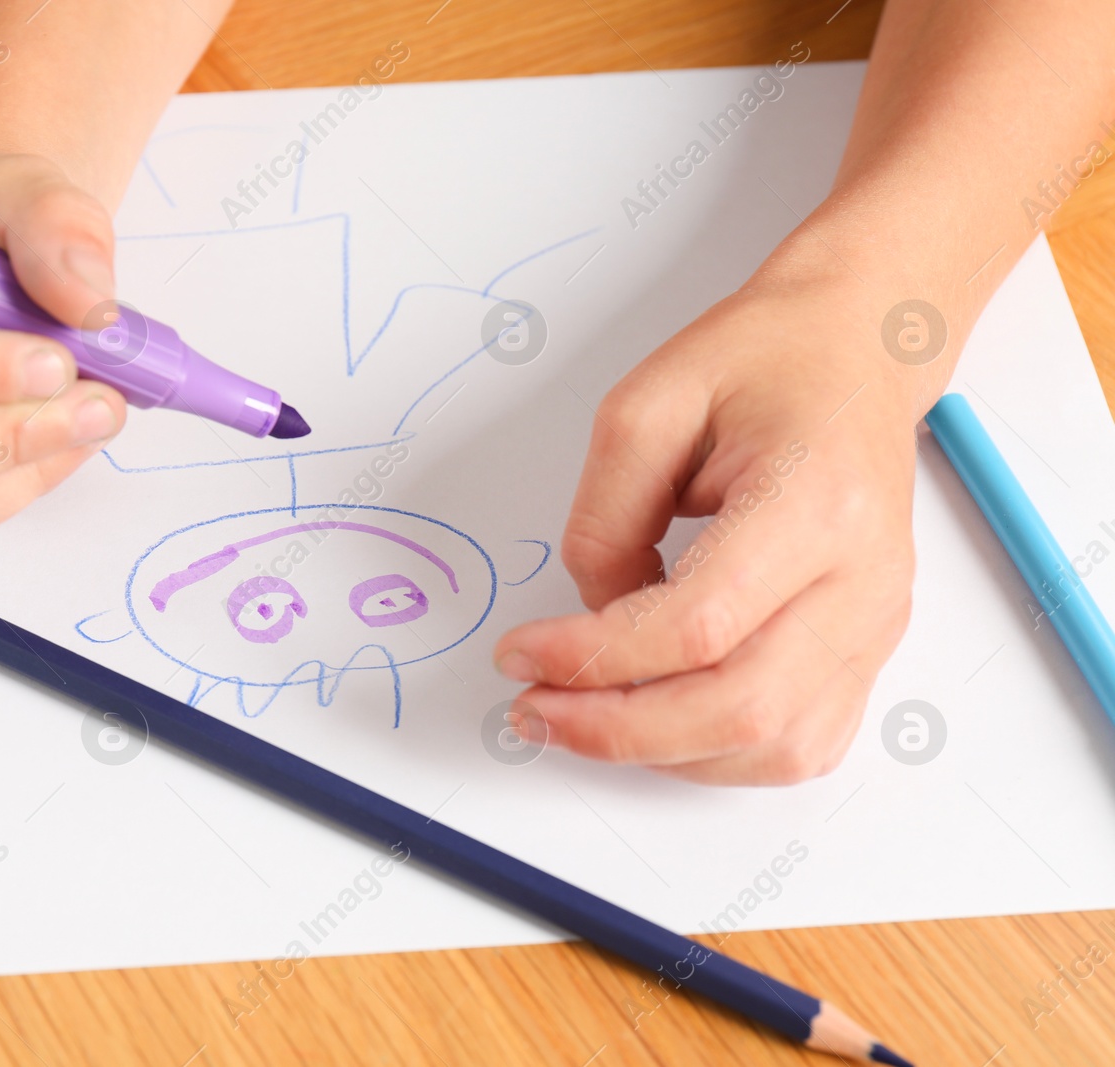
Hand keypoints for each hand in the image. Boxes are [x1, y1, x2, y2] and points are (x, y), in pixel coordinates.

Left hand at [493, 270, 921, 784]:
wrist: (857, 348)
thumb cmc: (764, 362)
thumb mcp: (644, 407)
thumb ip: (604, 521)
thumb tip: (592, 619)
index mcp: (815, 502)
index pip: (697, 626)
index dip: (593, 657)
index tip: (518, 654)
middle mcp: (863, 578)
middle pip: (739, 708)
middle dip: (618, 730)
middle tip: (534, 709)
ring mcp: (876, 622)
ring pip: (773, 747)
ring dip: (663, 753)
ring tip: (580, 716)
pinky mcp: (870, 647)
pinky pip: (798, 744)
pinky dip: (716, 755)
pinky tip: (654, 720)